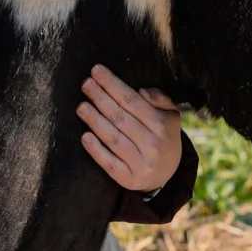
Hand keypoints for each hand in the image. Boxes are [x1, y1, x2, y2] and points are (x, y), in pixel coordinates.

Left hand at [78, 64, 182, 194]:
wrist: (167, 173)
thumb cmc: (163, 135)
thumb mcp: (170, 115)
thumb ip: (161, 99)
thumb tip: (142, 92)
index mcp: (161, 125)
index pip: (132, 101)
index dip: (113, 85)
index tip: (97, 71)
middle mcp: (152, 144)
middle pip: (120, 117)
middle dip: (101, 98)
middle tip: (86, 84)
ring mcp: (141, 163)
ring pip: (113, 139)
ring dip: (95, 121)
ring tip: (81, 107)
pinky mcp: (129, 179)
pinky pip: (110, 164)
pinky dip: (96, 150)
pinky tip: (85, 137)